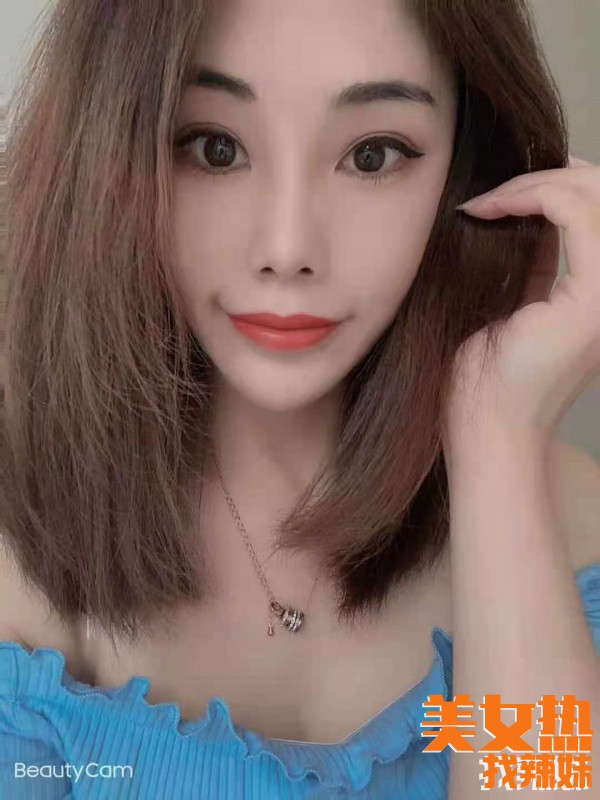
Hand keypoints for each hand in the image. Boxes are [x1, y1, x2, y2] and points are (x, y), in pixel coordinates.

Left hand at [443, 154, 599, 448]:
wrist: (481, 428)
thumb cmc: (484, 378)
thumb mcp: (512, 303)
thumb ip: (532, 261)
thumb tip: (522, 212)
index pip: (598, 209)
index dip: (551, 185)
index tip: (490, 198)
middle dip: (546, 176)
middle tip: (492, 192)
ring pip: (594, 194)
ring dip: (535, 183)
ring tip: (488, 201)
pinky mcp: (595, 299)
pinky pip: (576, 214)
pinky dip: (531, 196)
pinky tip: (489, 208)